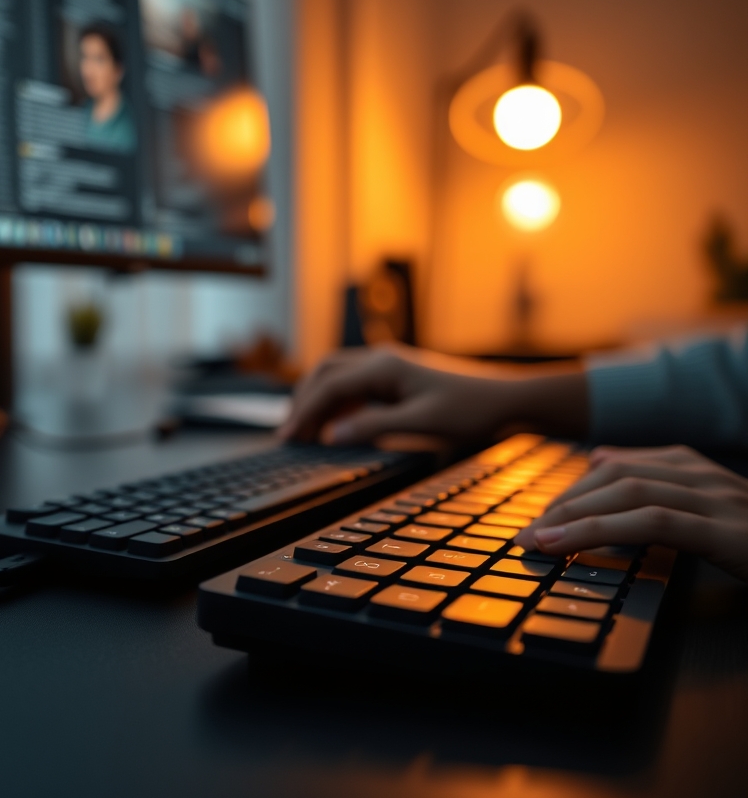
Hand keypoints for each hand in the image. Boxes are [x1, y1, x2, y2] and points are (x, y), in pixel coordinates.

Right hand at [279, 344, 587, 444]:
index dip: (303, 413)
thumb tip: (331, 435)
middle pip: (324, 373)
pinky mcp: (399, 376)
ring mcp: (390, 365)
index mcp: (383, 367)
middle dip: (302, 402)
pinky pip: (355, 383)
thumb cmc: (473, 411)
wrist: (510, 399)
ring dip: (317, 400)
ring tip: (305, 430)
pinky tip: (337, 424)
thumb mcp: (423, 424)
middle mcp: (382, 359)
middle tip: (289, 434)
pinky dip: (337, 401)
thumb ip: (374, 428)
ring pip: (337, 375)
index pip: (328, 387)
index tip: (286, 438)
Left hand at [515, 445, 747, 582]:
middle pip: (616, 474)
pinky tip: (566, 545)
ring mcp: (721, 499)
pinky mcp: (730, 531)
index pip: (619, 466)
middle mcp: (706, 475)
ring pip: (628, 491)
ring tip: (536, 541)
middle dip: (564, 502)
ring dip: (572, 515)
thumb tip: (601, 459)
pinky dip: (600, 531)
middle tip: (526, 534)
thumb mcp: (706, 516)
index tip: (539, 518)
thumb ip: (659, 490)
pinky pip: (654, 523)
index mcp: (697, 469)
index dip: (573, 490)